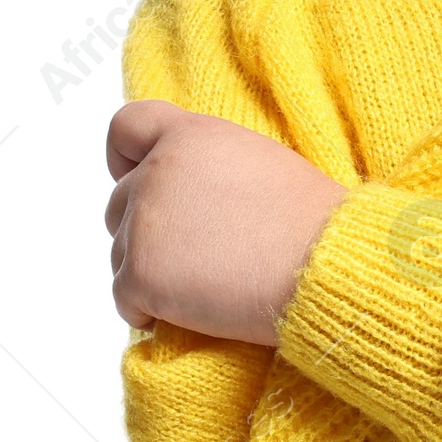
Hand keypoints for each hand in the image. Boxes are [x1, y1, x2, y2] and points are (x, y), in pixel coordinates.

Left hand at [105, 100, 348, 344]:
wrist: (322, 265)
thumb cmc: (310, 221)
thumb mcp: (258, 161)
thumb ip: (209, 166)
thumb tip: (189, 197)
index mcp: (190, 136)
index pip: (126, 127)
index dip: (124, 157)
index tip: (138, 181)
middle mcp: (157, 172)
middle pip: (119, 203)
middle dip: (145, 231)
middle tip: (192, 255)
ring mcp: (144, 224)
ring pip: (119, 255)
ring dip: (149, 274)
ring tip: (202, 287)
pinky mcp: (139, 275)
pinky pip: (124, 301)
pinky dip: (147, 312)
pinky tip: (187, 314)